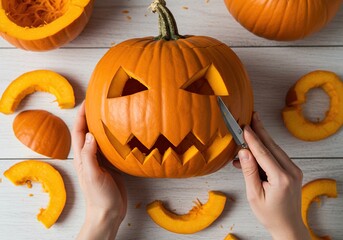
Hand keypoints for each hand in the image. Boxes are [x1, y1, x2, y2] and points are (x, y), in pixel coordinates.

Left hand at [72, 101, 126, 239]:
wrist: (109, 212)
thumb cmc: (99, 196)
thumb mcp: (93, 175)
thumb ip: (90, 156)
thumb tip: (91, 134)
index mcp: (82, 157)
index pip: (79, 131)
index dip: (82, 116)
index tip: (88, 101)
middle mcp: (90, 155)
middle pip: (89, 131)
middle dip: (93, 116)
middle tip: (101, 102)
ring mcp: (101, 160)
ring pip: (101, 138)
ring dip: (104, 125)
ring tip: (113, 112)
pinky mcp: (112, 164)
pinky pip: (112, 146)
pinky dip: (115, 137)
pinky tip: (124, 132)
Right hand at [233, 112, 309, 239]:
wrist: (288, 225)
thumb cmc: (270, 214)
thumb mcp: (254, 195)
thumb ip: (249, 172)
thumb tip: (244, 152)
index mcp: (281, 178)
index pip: (263, 152)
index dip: (252, 138)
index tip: (244, 126)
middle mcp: (291, 171)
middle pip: (271, 146)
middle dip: (260, 130)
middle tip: (252, 116)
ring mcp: (294, 170)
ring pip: (274, 149)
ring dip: (260, 141)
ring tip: (248, 131)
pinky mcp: (292, 171)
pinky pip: (276, 156)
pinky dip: (264, 152)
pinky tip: (252, 153)